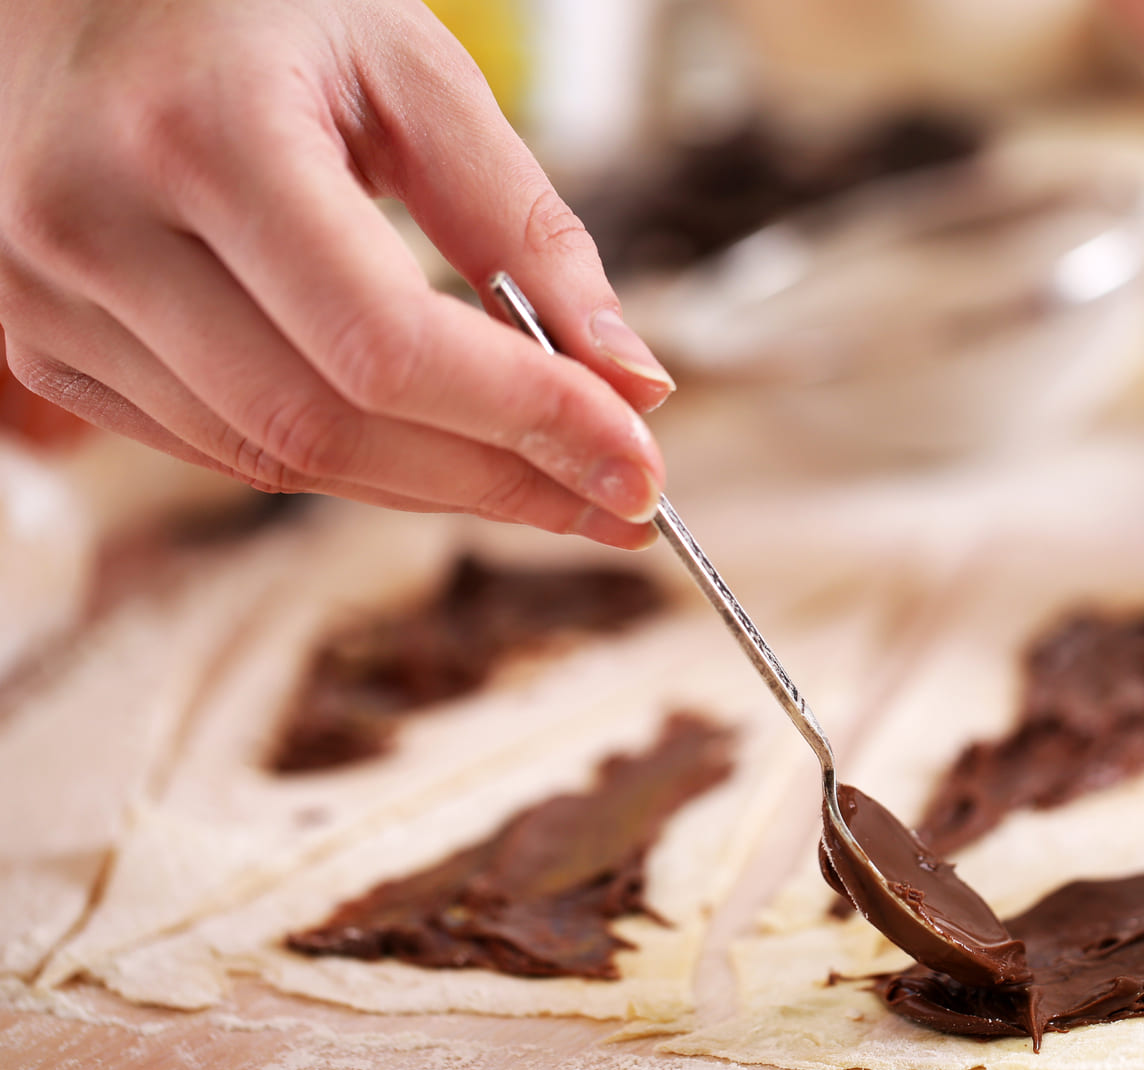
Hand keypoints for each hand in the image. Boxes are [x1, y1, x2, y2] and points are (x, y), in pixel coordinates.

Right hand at [0, 0, 675, 548]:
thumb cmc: (246, 6)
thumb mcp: (407, 67)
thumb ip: (522, 223)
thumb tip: (630, 380)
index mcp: (200, 134)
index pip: (385, 343)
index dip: (526, 421)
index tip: (639, 470)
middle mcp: (97, 230)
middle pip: (332, 425)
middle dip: (501, 478)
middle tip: (620, 500)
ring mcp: (51, 301)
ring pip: (280, 458)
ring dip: (437, 487)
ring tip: (552, 482)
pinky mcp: (46, 345)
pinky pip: (225, 449)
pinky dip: (352, 464)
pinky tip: (440, 453)